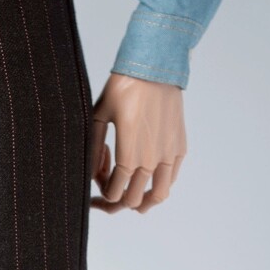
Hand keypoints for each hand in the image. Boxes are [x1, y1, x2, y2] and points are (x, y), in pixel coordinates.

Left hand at [90, 72, 186, 213]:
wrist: (155, 67)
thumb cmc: (123, 88)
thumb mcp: (98, 115)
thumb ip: (92, 148)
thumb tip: (89, 173)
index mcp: (129, 155)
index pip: (114, 192)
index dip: (102, 192)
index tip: (96, 179)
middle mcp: (152, 160)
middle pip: (133, 199)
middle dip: (116, 199)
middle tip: (107, 188)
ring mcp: (168, 155)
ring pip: (158, 196)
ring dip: (142, 202)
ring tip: (130, 197)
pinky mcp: (179, 147)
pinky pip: (171, 178)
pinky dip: (158, 183)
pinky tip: (145, 174)